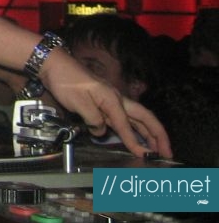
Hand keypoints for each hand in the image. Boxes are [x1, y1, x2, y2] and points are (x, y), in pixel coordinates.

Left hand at [40, 51, 171, 157]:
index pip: (127, 126)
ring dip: (148, 133)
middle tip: (167, 153)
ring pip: (136, 118)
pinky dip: (132, 128)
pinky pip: (123, 118)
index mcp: (113, 100)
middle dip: (158, 135)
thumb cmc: (66, 81)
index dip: (136, 143)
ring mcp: (111, 100)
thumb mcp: (78, 103)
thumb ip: (93, 120)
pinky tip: (133, 137)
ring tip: (157, 148)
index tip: (146, 157)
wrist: (54, 65)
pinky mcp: (103, 102)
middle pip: (144, 118)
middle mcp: (117, 99)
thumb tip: (101, 131)